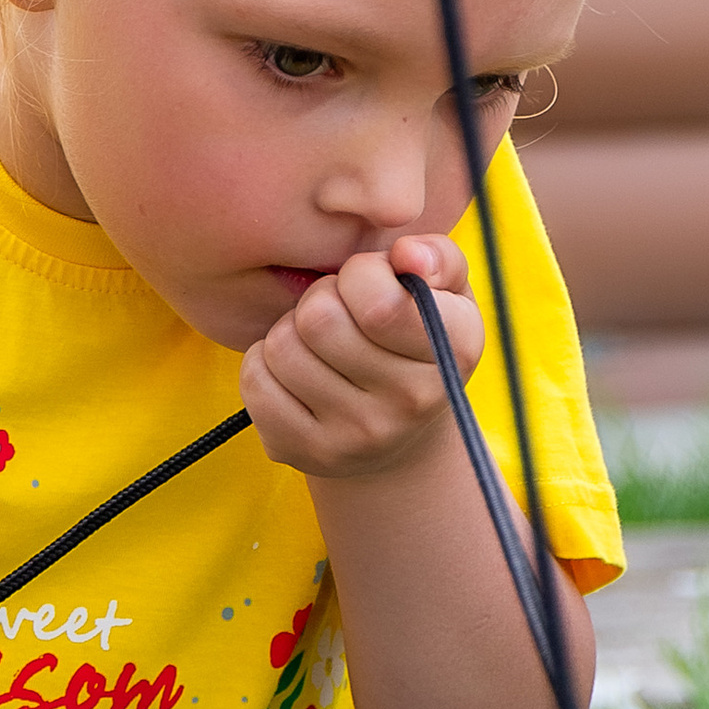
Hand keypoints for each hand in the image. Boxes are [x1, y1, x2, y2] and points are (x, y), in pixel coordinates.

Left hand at [242, 236, 476, 482]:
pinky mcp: (305, 452)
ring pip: (281, 347)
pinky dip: (264, 364)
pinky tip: (295, 374)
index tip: (370, 285)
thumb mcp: (445, 292)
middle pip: (318, 318)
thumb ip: (437, 255)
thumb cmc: (413, 338)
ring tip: (318, 345)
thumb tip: (407, 255)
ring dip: (290, 332)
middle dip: (320, 300)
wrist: (397, 436)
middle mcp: (411, 403)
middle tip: (339, 315)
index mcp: (453, 350)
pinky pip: (255, 381)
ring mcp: (356, 436)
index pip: (377, 302)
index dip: (360, 275)